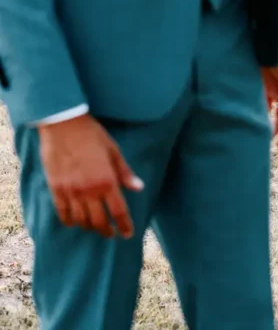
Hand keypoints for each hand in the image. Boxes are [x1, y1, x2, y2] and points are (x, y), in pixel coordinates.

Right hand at [38, 114, 143, 238]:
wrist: (63, 125)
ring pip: (81, 221)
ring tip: (95, 227)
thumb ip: (125, 172)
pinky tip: (75, 222)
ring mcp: (70, 192)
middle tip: (112, 234)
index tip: (128, 234)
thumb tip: (139, 187)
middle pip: (99, 221)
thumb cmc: (91, 135)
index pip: (118, 211)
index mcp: (106, 181)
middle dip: (107, 231)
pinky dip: (70, 221)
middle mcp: (88, 191)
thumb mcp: (113, 150)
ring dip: (90, 227)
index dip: (125, 225)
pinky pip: (63, 214)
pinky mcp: (56, 190)